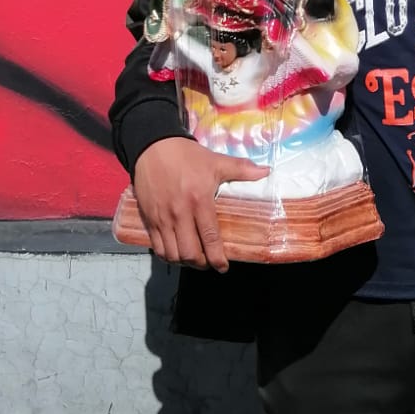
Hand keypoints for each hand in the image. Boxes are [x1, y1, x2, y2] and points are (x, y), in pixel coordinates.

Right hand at [133, 136, 265, 271]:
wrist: (153, 146)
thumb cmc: (187, 156)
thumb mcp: (216, 161)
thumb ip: (241, 169)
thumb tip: (266, 171)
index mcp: (199, 201)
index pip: (210, 237)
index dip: (217, 258)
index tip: (223, 267)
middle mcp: (179, 213)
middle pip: (189, 253)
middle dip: (201, 264)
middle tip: (208, 262)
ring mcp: (162, 218)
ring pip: (172, 254)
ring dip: (184, 262)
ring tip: (193, 258)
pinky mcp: (148, 218)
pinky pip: (156, 247)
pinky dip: (167, 255)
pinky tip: (176, 252)